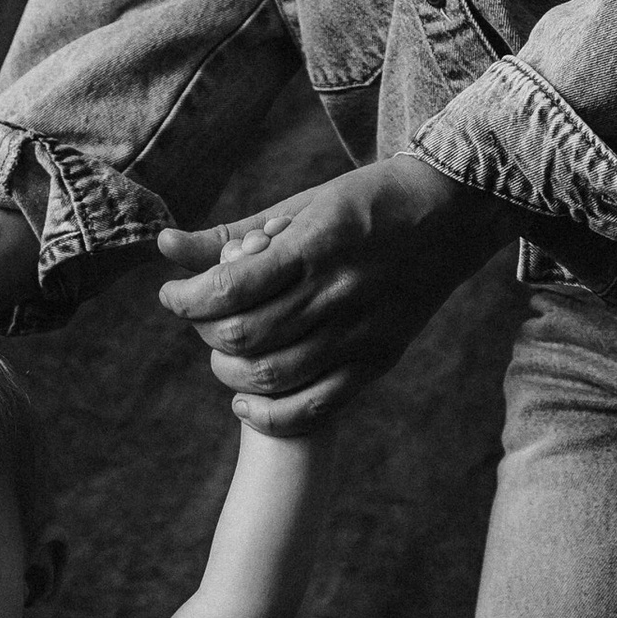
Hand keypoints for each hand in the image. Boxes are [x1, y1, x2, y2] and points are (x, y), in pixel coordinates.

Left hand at [156, 157, 511, 430]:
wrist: (452, 213)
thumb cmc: (365, 203)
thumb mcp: (299, 206)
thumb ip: (230, 235)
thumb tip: (164, 247)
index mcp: (314, 246)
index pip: (229, 290)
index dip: (186, 300)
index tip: (172, 296)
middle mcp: (337, 293)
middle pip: (245, 336)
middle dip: (206, 334)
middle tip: (202, 321)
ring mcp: (360, 332)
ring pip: (273, 376)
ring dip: (231, 373)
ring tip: (225, 353)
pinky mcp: (378, 359)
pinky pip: (314, 406)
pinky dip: (270, 415)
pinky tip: (247, 403)